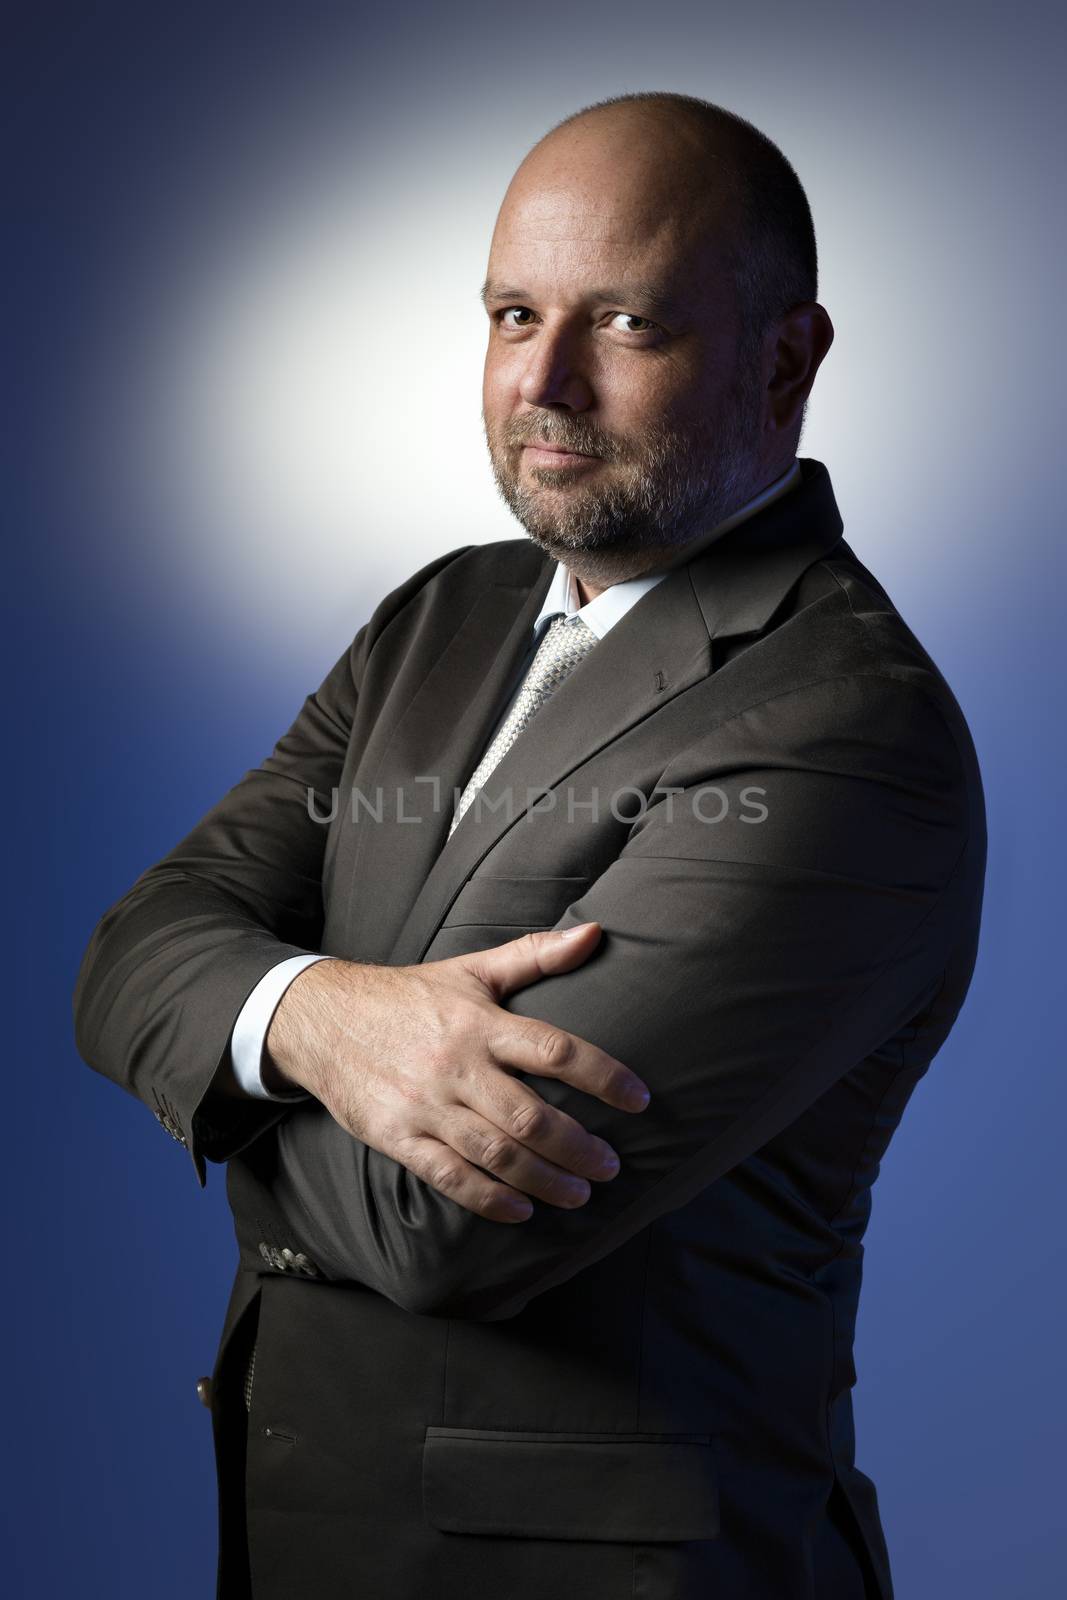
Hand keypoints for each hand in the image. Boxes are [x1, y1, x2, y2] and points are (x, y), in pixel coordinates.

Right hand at [263, 922, 649, 1222]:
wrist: (320, 1019)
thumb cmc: (408, 995)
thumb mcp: (471, 969)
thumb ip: (535, 955)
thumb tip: (595, 932)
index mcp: (480, 1023)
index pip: (555, 1049)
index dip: (604, 1076)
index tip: (640, 1099)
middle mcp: (457, 1066)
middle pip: (530, 1115)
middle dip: (578, 1147)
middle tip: (612, 1166)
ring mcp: (426, 1105)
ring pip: (496, 1152)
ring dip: (544, 1180)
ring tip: (580, 1195)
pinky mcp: (398, 1136)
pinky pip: (449, 1176)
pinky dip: (488, 1199)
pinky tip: (521, 1210)